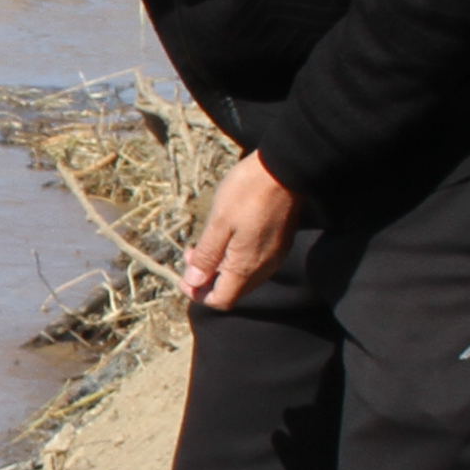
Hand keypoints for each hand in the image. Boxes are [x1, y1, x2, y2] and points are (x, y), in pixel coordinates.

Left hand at [180, 154, 298, 309]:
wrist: (285, 168)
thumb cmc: (248, 192)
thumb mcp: (219, 222)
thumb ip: (206, 256)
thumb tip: (194, 283)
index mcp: (246, 267)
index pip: (221, 300)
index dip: (198, 294)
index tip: (184, 276)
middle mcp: (264, 268)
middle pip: (232, 291)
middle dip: (207, 280)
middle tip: (191, 254)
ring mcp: (274, 256)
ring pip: (243, 277)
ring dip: (221, 268)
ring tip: (206, 244)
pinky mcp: (280, 243)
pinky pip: (255, 263)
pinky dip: (236, 259)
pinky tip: (228, 238)